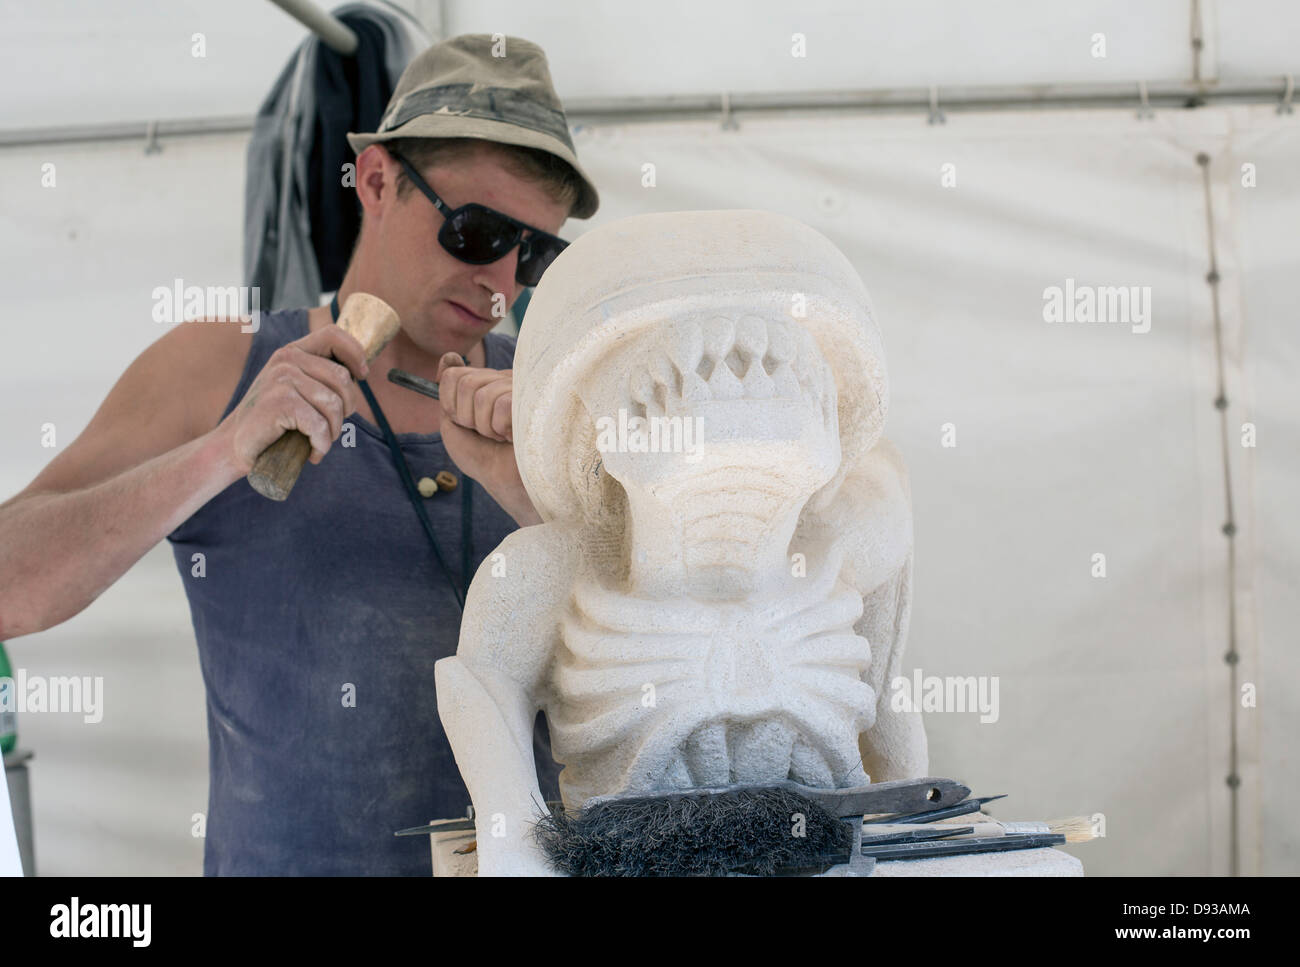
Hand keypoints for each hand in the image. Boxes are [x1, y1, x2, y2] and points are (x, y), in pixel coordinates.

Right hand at [222, 326, 368, 472]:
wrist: (234, 445)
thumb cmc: (274, 421)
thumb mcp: (296, 389)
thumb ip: (319, 377)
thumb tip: (360, 373)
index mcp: (292, 352)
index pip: (333, 335)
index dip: (355, 353)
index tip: (362, 375)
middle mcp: (286, 360)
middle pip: (342, 379)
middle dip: (347, 409)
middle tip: (332, 428)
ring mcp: (282, 379)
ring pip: (334, 405)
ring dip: (333, 432)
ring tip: (320, 442)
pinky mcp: (280, 402)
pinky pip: (320, 426)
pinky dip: (322, 445)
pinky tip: (314, 453)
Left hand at [436, 353, 540, 525]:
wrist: (512, 486)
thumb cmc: (487, 460)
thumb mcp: (455, 426)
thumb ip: (447, 394)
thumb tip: (448, 356)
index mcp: (488, 383)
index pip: (453, 375)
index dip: (451, 406)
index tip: (467, 425)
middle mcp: (507, 379)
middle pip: (465, 383)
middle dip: (468, 417)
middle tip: (488, 434)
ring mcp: (523, 386)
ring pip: (482, 394)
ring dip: (486, 426)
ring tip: (504, 437)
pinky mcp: (536, 398)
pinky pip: (500, 404)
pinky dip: (501, 428)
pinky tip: (517, 436)